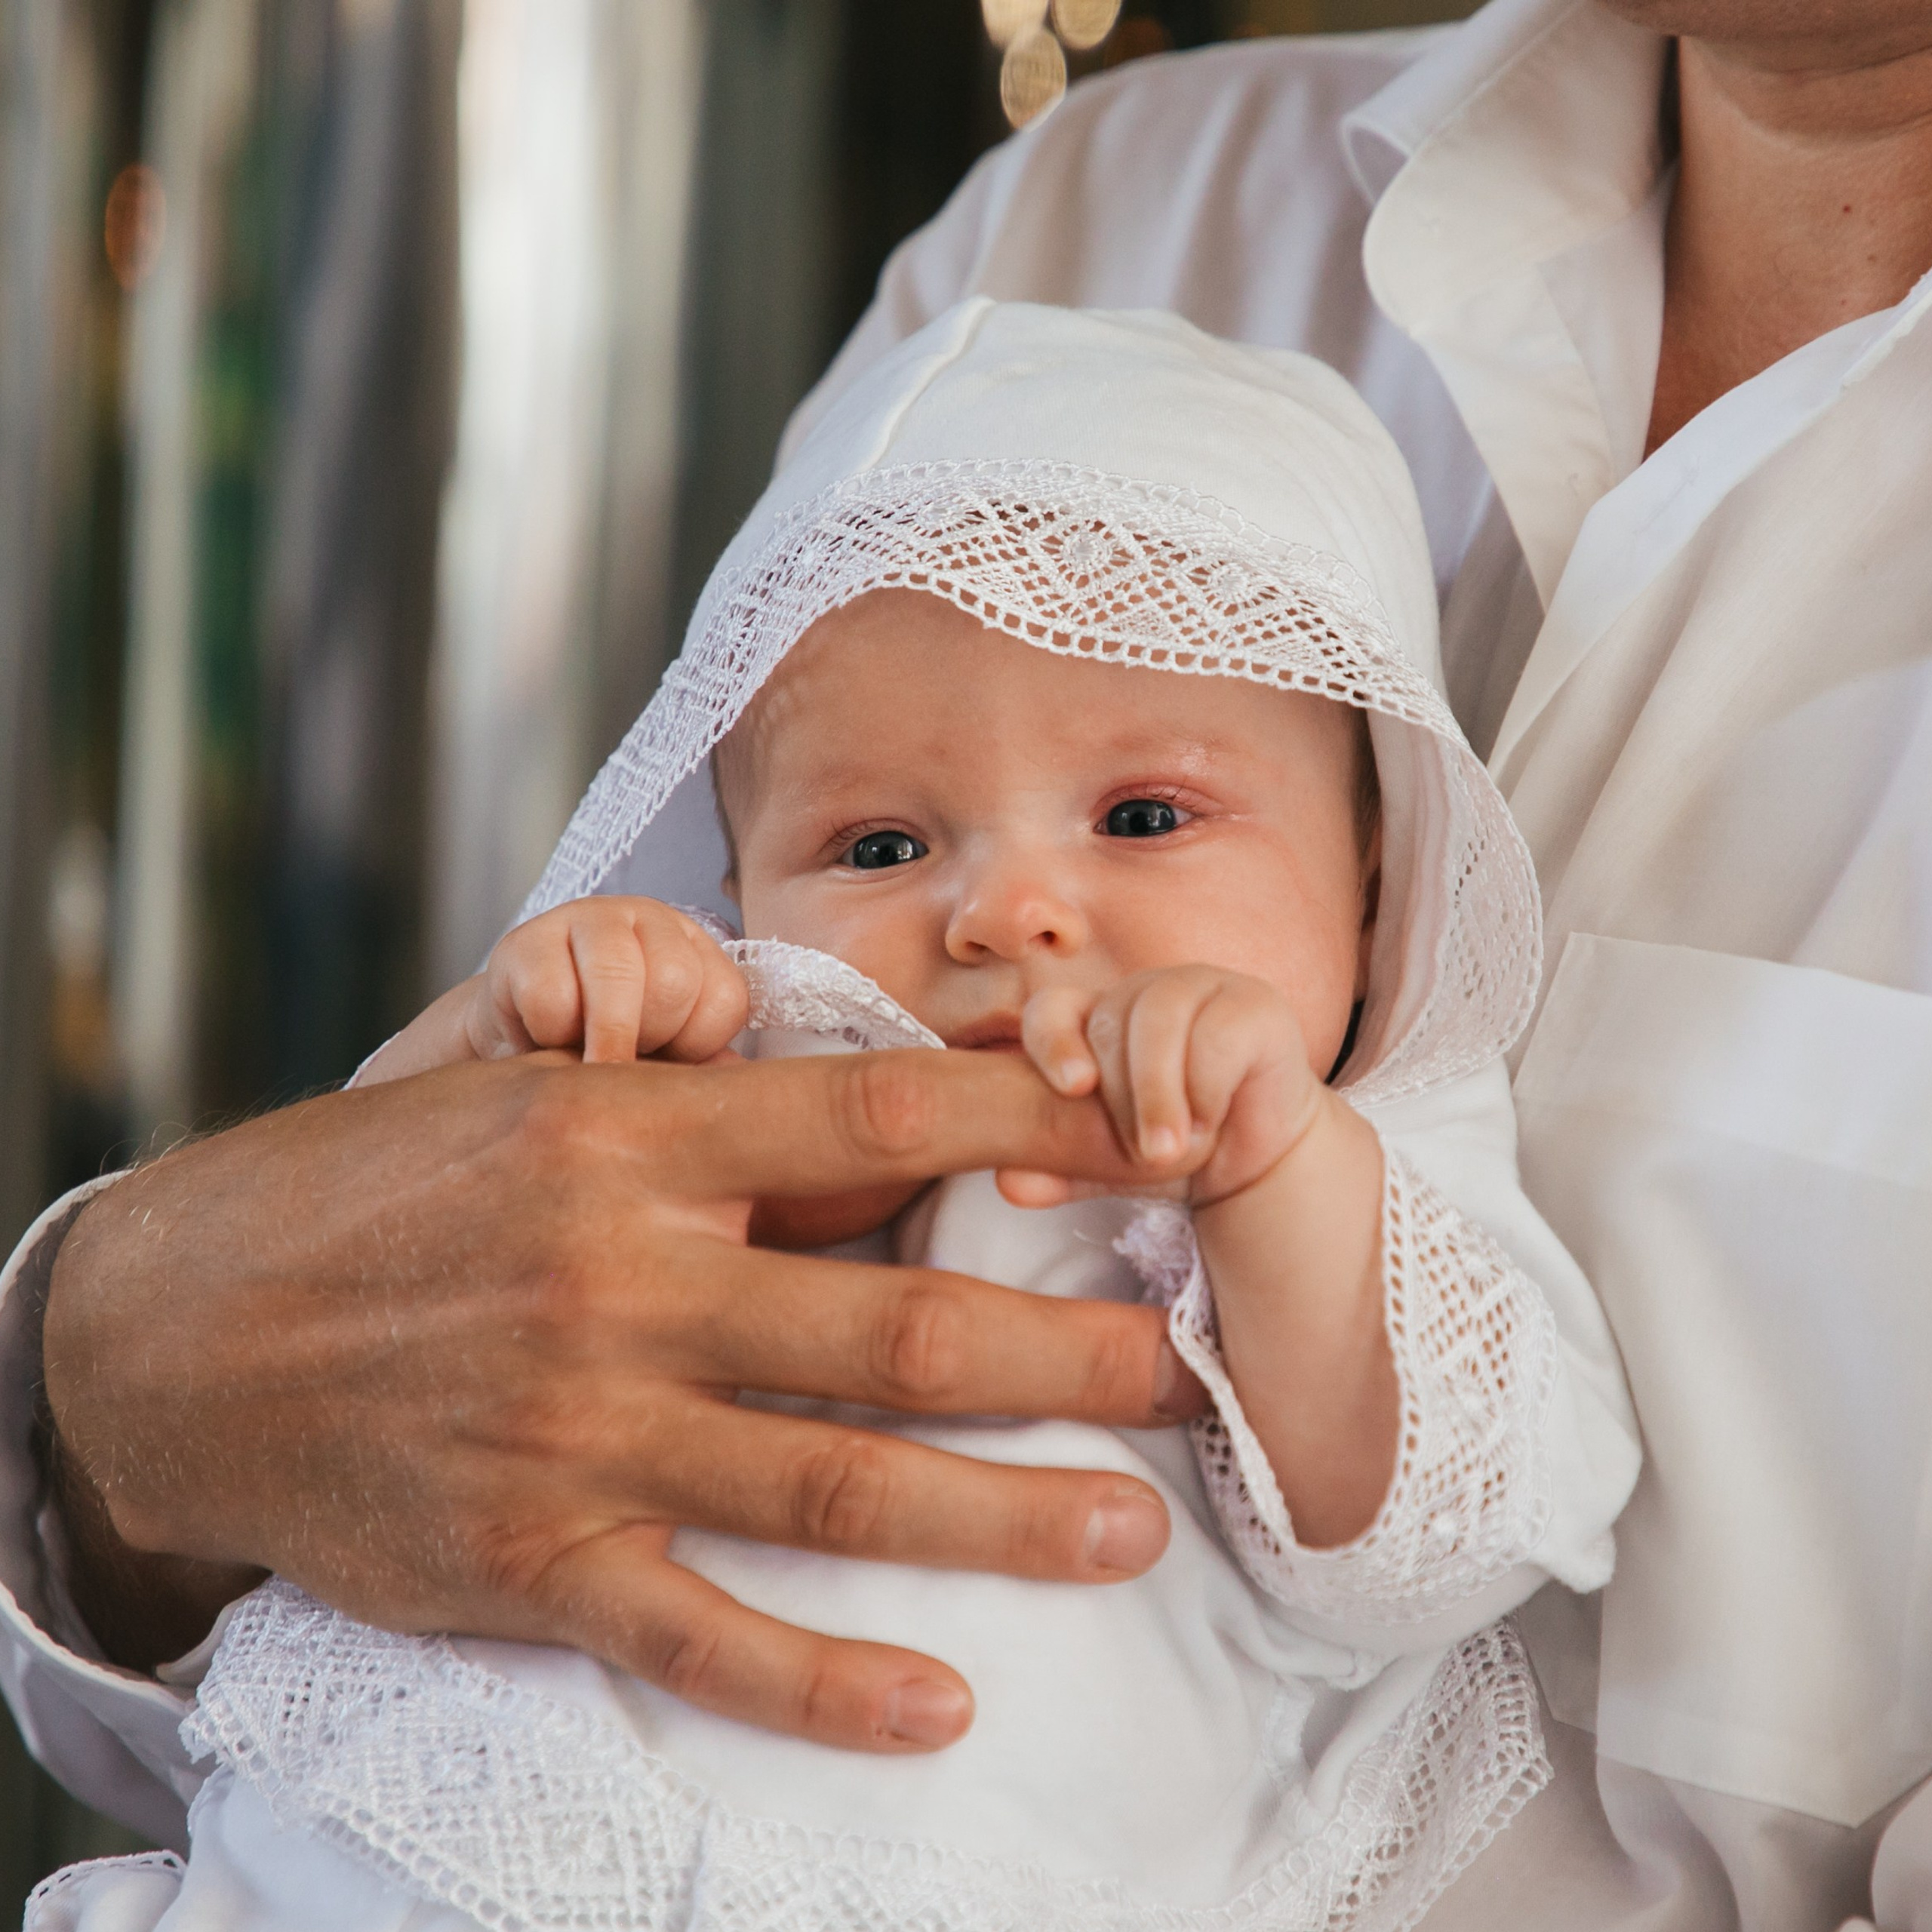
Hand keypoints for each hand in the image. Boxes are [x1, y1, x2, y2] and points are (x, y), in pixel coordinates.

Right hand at [43, 1051, 1205, 1748]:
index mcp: (630, 1142)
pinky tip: (938, 1706)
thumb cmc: (377, 1193)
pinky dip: (822, 1682)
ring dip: (999, 1517)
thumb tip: (860, 1101)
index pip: (873, 1121)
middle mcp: (620, 1281)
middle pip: (893, 1328)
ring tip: (1130, 1532)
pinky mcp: (524, 1561)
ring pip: (831, 1487)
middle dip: (1061, 1352)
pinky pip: (698, 1636)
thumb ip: (688, 1103)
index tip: (1142, 1136)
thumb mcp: (524, 1097)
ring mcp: (578, 1431)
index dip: (1025, 1123)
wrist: (179, 1330)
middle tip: (1183, 1368)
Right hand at [361, 897, 748, 1083]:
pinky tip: (543, 1037)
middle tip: (619, 1059)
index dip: (694, 1048)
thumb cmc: (602, 1054)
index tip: (663, 1060)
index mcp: (696, 949)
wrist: (515, 1041)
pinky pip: (551, 1000)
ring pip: (617, 979)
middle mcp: (648, 920)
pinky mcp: (525, 941)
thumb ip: (703, 1072)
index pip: (723, 999)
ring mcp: (586, 920)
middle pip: (673, 983)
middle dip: (646, 1039)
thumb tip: (739, 1098)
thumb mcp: (665, 1060)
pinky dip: (547, 1036)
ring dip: (601, 1038)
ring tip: (586, 1058)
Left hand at [1011, 967, 1323, 1205]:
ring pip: (1160, 1016)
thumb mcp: (1110, 1168)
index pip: (1052, 1010)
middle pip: (1109, 1019)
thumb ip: (1061, 1169)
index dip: (1052, 1042)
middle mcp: (1145, 991)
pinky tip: (1213, 1121)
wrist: (1257, 1166)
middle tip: (1143, 1156)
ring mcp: (1202, 988)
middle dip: (1121, 1096)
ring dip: (1159, 1093)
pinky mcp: (1254, 1004)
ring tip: (1168, 1152)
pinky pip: (1217, 1032)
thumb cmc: (1175, 1153)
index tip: (1071, 1088)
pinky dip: (1208, 1087)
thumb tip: (1009, 1183)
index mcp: (1098, 1018)